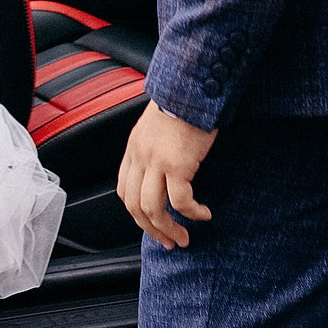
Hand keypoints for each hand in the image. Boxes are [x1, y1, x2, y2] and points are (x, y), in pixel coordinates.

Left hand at [118, 102, 216, 248]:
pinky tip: (203, 214)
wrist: (193, 86)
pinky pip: (181, 202)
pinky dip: (191, 214)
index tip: (153, 223)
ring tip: (183, 238)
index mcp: (134, 147)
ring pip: (153, 210)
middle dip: (151, 229)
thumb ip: (157, 144)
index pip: (124, 190)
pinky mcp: (177, 165)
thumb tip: (168, 165)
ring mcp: (156, 162)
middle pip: (135, 206)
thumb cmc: (183, 101)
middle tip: (168, 241)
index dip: (137, 212)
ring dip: (168, 230)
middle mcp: (140, 157)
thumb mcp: (159, 124)